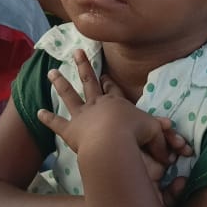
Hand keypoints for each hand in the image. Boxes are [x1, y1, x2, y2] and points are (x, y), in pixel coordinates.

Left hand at [38, 50, 188, 181]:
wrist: (114, 145)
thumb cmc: (136, 138)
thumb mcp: (154, 135)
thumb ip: (160, 141)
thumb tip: (169, 154)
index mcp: (117, 104)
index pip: (113, 90)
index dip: (109, 82)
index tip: (105, 74)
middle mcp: (98, 105)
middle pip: (89, 81)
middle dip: (84, 66)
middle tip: (77, 52)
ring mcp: (82, 116)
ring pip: (69, 95)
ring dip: (60, 83)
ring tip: (51, 71)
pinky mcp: (71, 131)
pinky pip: (58, 124)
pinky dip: (48, 119)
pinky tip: (38, 112)